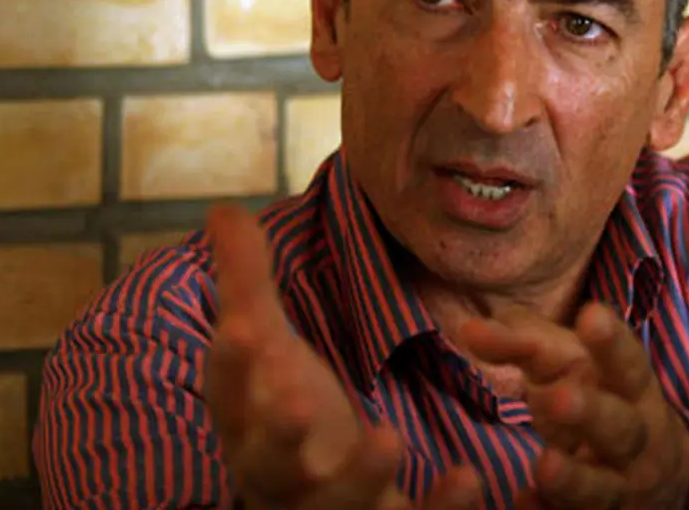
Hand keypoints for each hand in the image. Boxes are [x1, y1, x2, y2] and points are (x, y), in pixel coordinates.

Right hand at [204, 204, 481, 508]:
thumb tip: (220, 208)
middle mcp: (280, 472)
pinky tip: (468, 478)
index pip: (232, 394)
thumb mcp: (264, 346)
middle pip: (271, 462)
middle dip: (281, 436)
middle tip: (297, 404)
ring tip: (387, 439)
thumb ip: (246, 281)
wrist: (309, 493)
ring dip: (359, 475)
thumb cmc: (283, 407)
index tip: (240, 330)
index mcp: (249, 420)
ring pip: (338, 503)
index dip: (231, 367)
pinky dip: (437, 507)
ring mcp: (332, 506)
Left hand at [460, 303, 688, 509]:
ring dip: (574, 479)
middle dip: (592, 413)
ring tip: (543, 464)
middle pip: (620, 427)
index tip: (591, 315)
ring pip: (602, 487)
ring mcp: (619, 487)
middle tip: (560, 397)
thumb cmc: (596, 398)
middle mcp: (635, 439)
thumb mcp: (569, 365)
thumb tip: (469, 329)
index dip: (611, 342)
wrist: (654, 475)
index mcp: (631, 389)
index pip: (626, 362)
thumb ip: (522, 343)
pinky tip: (524, 504)